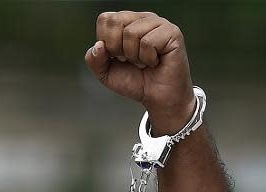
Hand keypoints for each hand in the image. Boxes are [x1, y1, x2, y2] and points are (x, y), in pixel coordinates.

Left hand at [84, 11, 195, 134]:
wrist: (157, 97)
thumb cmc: (135, 81)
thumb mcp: (105, 73)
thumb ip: (94, 59)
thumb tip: (98, 45)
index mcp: (126, 23)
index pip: (105, 19)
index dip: (105, 42)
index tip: (117, 56)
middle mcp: (142, 19)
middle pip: (115, 21)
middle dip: (116, 48)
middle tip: (129, 60)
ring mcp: (158, 23)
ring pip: (131, 32)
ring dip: (134, 56)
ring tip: (143, 62)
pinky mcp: (172, 32)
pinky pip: (148, 42)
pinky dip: (147, 58)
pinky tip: (154, 61)